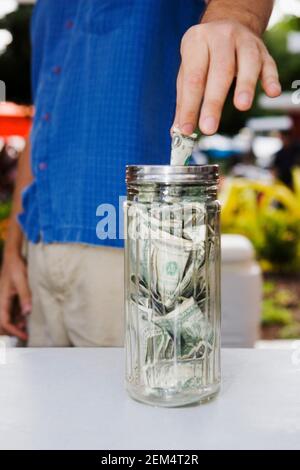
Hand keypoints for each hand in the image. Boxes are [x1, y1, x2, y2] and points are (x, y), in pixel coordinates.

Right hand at [0, 251, 30, 340]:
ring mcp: (5, 299)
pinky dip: (19, 315)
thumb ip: (25, 296)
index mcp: (1, 300)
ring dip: (17, 322)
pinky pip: (13, 310)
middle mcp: (1, 301)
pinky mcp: (10, 296)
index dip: (13, 330)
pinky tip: (27, 315)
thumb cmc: (15, 267)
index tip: (24, 336)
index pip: (4, 321)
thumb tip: (27, 312)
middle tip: (26, 333)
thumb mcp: (22, 281)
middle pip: (4, 322)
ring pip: (9, 316)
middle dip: (14, 329)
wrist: (13, 257)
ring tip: (28, 325)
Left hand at [173, 20, 280, 135]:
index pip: (193, 78)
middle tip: (208, 128)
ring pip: (247, 62)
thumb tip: (178, 131)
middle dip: (213, 102)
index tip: (186, 129)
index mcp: (196, 41)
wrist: (227, 24)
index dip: (189, 106)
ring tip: (242, 106)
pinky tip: (272, 93)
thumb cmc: (203, 57)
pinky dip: (271, 79)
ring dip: (245, 85)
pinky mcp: (262, 50)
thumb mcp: (187, 72)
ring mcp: (244, 41)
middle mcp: (221, 36)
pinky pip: (269, 64)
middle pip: (220, 71)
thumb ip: (184, 101)